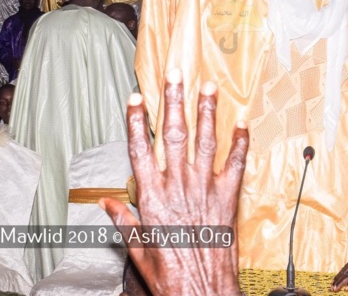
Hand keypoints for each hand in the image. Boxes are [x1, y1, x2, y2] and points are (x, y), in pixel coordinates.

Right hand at [101, 69, 247, 295]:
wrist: (203, 294)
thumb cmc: (171, 277)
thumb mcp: (139, 251)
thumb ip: (123, 221)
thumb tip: (105, 202)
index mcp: (153, 199)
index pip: (140, 150)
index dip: (136, 122)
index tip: (135, 97)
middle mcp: (178, 188)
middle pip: (173, 135)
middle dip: (174, 102)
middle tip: (176, 74)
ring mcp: (204, 191)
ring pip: (204, 143)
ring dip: (206, 112)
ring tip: (208, 87)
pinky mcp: (227, 200)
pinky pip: (235, 166)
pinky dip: (240, 143)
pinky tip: (242, 123)